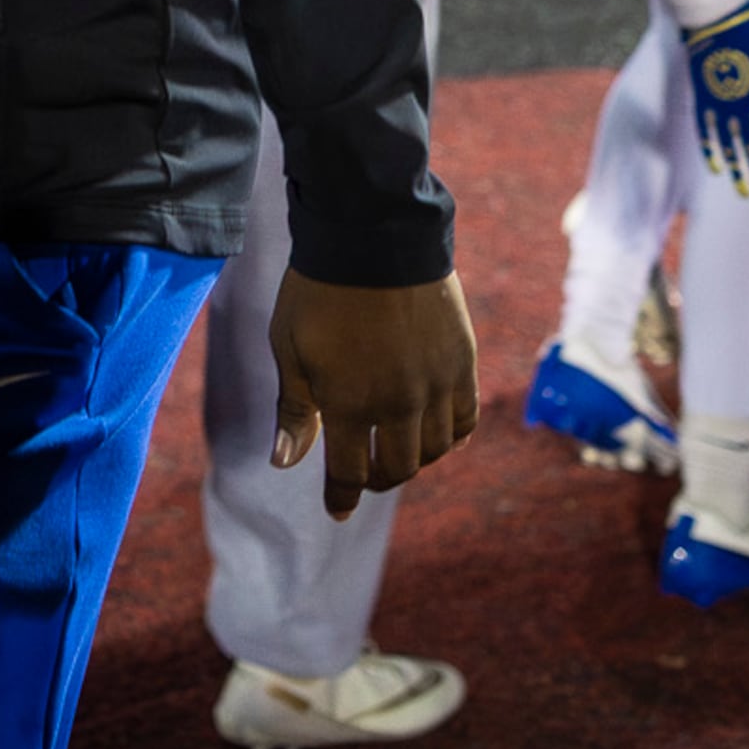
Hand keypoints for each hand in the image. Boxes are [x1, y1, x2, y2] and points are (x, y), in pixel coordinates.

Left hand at [269, 268, 479, 522]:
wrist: (373, 237)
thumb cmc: (318, 292)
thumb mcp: (290, 349)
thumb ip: (294, 410)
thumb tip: (285, 463)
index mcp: (349, 405)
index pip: (349, 473)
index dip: (342, 497)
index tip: (337, 511)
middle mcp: (398, 405)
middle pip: (396, 468)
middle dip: (377, 480)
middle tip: (365, 477)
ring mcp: (436, 386)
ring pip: (434, 450)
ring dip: (414, 460)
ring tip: (397, 452)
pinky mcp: (462, 363)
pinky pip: (464, 419)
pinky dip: (451, 436)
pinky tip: (436, 433)